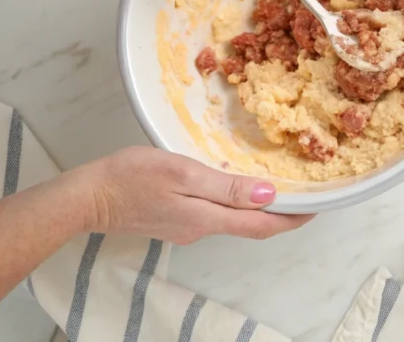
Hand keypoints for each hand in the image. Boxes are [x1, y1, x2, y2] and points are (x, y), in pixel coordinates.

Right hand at [81, 147, 312, 243]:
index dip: (293, 219)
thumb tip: (268, 196)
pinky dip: (233, 202)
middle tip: (303, 193)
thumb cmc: (131, 177)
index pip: (262, 226)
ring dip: (256, 207)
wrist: (86, 197)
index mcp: (207, 218)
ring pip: (232, 219)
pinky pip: (213, 213)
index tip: (316, 208)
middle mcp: (201, 229)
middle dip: (280, 213)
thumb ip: (226, 187)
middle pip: (251, 225)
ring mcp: (186, 227)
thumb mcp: (183, 174)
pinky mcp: (173, 220)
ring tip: (276, 185)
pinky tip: (234, 185)